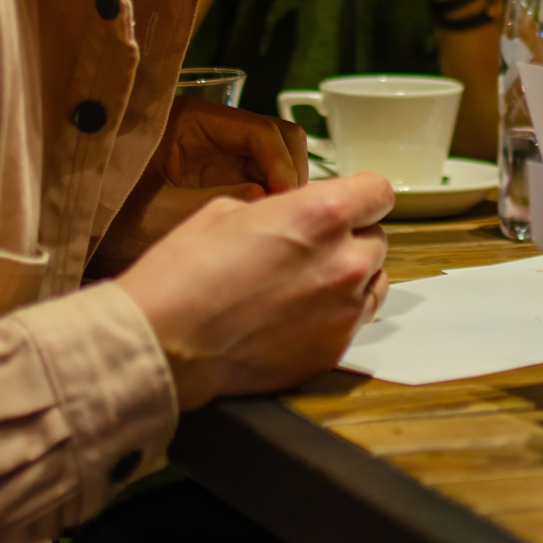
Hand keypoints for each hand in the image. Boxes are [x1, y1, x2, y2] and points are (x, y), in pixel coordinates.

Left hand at [93, 99, 307, 272]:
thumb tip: (265, 198)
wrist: (65, 232)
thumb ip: (217, 202)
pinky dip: (263, 203)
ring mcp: (212, 157)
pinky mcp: (212, 181)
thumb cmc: (98, 214)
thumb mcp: (159, 211)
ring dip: (277, 191)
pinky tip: (256, 231)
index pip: (261, 130)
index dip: (281, 164)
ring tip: (269, 226)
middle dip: (285, 175)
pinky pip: (254, 185)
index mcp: (190, 120)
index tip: (283, 200)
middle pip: (274, 141)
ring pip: (269, 164)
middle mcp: (206, 132)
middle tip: (282, 216)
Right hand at [118, 173, 394, 408]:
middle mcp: (344, 262)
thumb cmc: (184, 276)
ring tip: (305, 283)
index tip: (350, 202)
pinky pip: (353, 322)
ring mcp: (343, 311)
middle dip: (349, 237)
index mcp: (321, 215)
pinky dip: (334, 314)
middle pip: (377, 239)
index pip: (378, 192)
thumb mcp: (226, 210)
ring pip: (373, 282)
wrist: (165, 342)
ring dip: (349, 276)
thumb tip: (288, 215)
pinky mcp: (333, 350)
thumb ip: (278, 209)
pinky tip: (296, 314)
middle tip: (311, 246)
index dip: (361, 195)